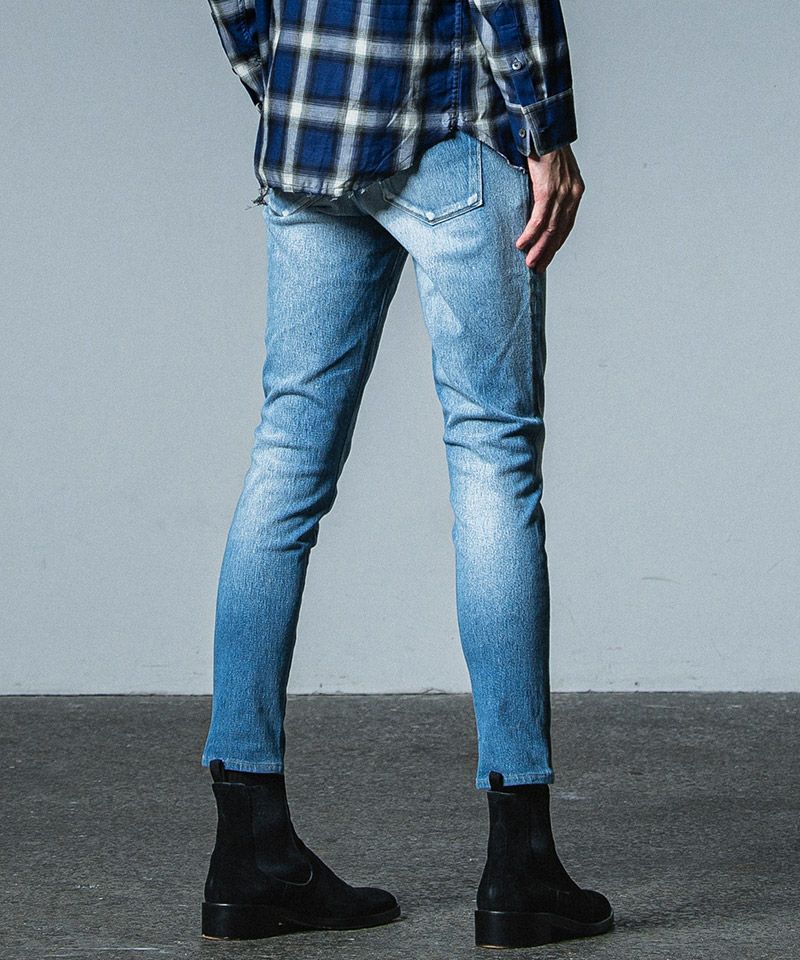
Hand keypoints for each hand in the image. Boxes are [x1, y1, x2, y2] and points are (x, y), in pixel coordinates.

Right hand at [516, 144, 584, 272]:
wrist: (544, 127)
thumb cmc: (545, 146)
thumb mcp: (552, 171)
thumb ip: (549, 189)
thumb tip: (535, 204)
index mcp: (575, 191)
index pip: (567, 225)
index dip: (557, 243)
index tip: (547, 256)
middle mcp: (572, 194)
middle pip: (560, 232)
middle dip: (549, 252)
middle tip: (538, 268)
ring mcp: (561, 193)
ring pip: (551, 229)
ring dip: (539, 248)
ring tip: (530, 263)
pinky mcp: (548, 190)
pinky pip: (539, 219)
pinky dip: (530, 233)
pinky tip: (522, 244)